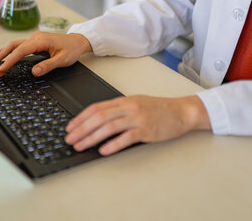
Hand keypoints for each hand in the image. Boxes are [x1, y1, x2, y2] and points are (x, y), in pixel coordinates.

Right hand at [0, 31, 92, 77]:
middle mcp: (35, 37)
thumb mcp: (63, 60)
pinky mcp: (35, 41)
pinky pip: (19, 45)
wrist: (78, 41)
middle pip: (14, 46)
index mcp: (41, 41)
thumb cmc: (72, 49)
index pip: (20, 51)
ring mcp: (34, 38)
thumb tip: (34, 71)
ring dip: (4, 53)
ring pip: (15, 45)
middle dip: (2, 57)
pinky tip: (1, 51)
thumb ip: (48, 66)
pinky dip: (10, 49)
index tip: (1, 70)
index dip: (9, 61)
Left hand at [65, 95, 210, 155]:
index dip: (80, 118)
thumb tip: (96, 122)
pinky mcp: (147, 130)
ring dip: (91, 137)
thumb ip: (117, 111)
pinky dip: (113, 144)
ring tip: (81, 146)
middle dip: (81, 129)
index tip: (70, 128)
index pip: (96, 108)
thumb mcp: (135, 104)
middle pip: (99, 117)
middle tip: (70, 139)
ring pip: (109, 127)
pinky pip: (127, 137)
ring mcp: (137, 118)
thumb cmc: (158, 109)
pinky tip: (104, 150)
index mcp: (123, 101)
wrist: (182, 111)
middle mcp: (128, 107)